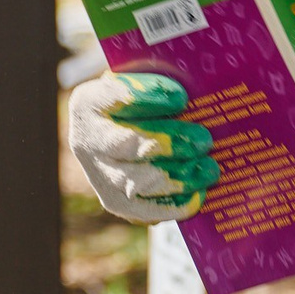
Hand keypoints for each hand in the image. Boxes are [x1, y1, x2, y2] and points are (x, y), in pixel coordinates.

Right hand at [67, 72, 219, 222]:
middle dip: (170, 143)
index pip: (118, 96)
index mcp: (89, 102)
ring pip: (136, 182)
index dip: (149, 96)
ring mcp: (98, 176)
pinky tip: (199, 195)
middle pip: (129, 144)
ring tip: (208, 169)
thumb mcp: (141, 84)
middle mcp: (86, 140)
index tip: (181, 97)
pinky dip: (174, 204)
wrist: (116, 135)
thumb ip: (161, 85)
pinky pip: (144, 209)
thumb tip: (199, 87)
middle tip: (204, 140)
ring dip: (177, 177)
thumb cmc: (140, 103)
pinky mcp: (114, 203)